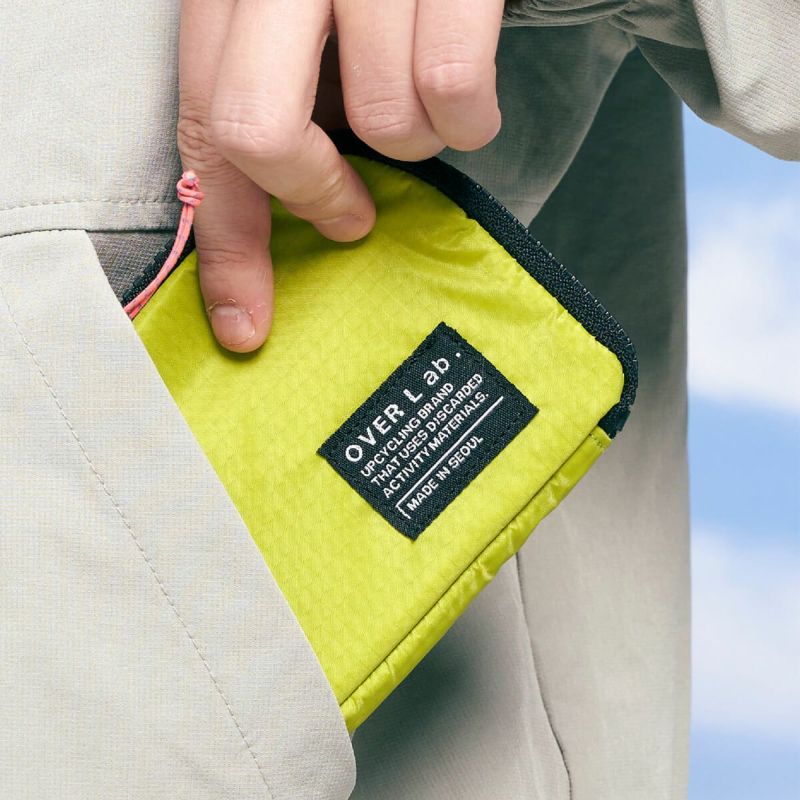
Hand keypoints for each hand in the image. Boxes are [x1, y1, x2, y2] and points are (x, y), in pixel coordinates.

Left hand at [178, 0, 503, 351]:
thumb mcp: (305, 37)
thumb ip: (279, 106)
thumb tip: (280, 226)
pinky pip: (454, 84)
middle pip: (255, 130)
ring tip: (424, 104)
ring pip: (383, 120)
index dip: (225, 246)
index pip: (202, 132)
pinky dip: (472, 114)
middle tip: (352, 214)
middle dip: (314, 194)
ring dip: (418, 142)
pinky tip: (468, 92)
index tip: (246, 326)